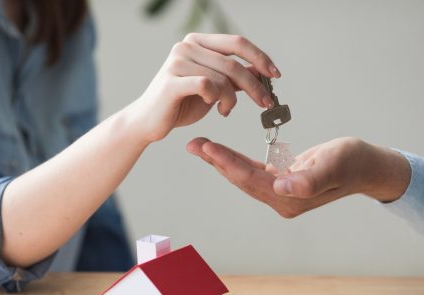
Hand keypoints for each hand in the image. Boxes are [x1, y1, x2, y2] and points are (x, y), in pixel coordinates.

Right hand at [129, 33, 279, 143]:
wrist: (148, 122)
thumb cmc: (179, 104)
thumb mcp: (213, 89)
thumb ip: (233, 78)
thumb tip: (261, 72)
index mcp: (197, 42)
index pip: (236, 43)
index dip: (260, 58)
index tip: (275, 75)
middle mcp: (186, 46)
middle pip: (233, 63)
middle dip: (254, 86)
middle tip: (265, 103)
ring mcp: (177, 62)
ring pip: (222, 78)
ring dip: (232, 99)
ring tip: (226, 111)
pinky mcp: (171, 82)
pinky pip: (207, 86)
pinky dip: (217, 99)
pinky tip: (215, 108)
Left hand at [186, 137, 410, 217]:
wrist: (366, 166)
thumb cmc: (353, 162)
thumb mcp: (334, 165)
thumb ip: (310, 179)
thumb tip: (282, 187)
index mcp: (290, 198)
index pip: (251, 180)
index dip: (228, 163)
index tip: (207, 147)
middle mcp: (280, 199)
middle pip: (241, 179)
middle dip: (216, 161)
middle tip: (193, 144)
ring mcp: (280, 193)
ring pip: (243, 175)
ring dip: (221, 161)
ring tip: (200, 145)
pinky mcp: (280, 182)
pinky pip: (252, 171)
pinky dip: (235, 160)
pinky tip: (220, 152)